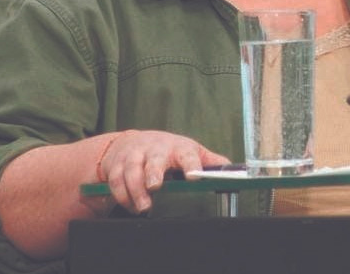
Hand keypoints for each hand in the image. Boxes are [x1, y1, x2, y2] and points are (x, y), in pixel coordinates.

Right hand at [98, 130, 229, 213]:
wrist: (131, 142)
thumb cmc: (167, 150)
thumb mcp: (190, 152)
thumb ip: (210, 162)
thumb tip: (233, 170)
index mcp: (178, 147)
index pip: (187, 154)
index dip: (191, 164)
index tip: (193, 176)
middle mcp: (155, 149)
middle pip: (154, 159)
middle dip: (153, 172)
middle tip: (155, 187)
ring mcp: (134, 155)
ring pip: (131, 170)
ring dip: (135, 189)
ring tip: (142, 207)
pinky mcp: (116, 164)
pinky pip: (116, 180)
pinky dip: (121, 195)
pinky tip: (130, 206)